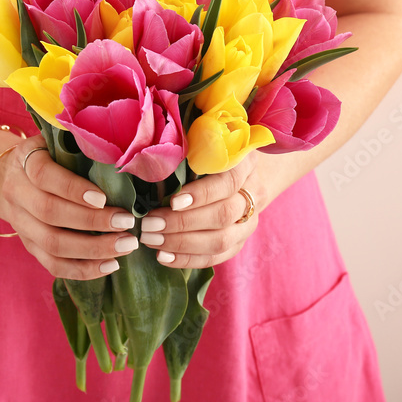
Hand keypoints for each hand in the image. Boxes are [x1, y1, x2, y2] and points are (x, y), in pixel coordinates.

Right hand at [0, 135, 140, 280]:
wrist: (9, 176)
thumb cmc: (49, 154)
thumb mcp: (57, 139)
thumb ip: (81, 142)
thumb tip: (122, 150)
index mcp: (25, 161)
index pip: (44, 176)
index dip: (73, 189)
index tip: (103, 198)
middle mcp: (17, 193)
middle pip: (50, 214)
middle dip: (92, 222)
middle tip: (127, 223)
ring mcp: (21, 224)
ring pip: (52, 244)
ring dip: (93, 249)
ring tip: (126, 245)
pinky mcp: (30, 246)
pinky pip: (53, 265)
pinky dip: (83, 269)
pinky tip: (110, 265)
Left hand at [137, 152, 285, 268]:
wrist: (243, 174)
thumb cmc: (212, 153)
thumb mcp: (204, 141)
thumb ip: (186, 148)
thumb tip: (151, 159)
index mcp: (245, 164)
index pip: (228, 182)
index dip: (201, 194)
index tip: (172, 201)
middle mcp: (253, 194)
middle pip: (223, 215)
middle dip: (182, 223)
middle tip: (149, 224)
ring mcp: (248, 222)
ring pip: (220, 241)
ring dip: (182, 244)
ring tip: (151, 240)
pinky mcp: (239, 242)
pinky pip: (216, 257)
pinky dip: (188, 259)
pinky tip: (163, 257)